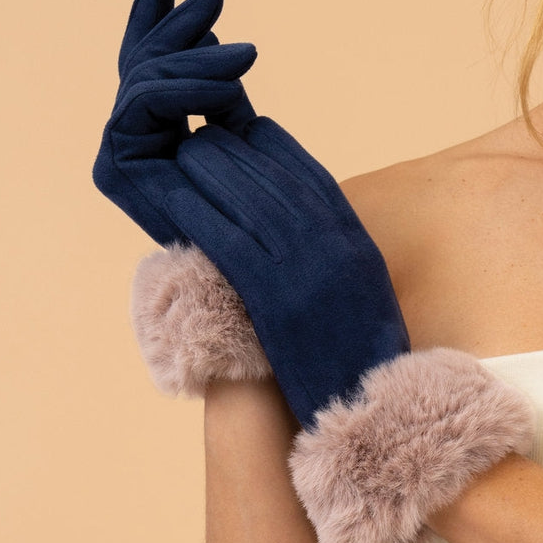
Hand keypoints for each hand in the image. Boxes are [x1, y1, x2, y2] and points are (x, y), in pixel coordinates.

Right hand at [93, 0, 256, 244]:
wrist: (270, 266)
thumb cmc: (264, 201)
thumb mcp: (237, 122)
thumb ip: (216, 80)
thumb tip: (211, 28)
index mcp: (155, 133)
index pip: (149, 67)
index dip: (155, 20)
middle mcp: (130, 143)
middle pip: (142, 65)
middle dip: (179, 24)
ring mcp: (119, 156)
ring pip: (143, 79)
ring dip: (195, 59)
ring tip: (247, 57)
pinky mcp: (115, 169)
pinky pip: (142, 105)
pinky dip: (183, 88)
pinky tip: (226, 87)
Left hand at [168, 117, 410, 426]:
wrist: (367, 408)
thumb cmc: (361, 359)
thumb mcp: (363, 293)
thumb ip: (337, 255)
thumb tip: (299, 227)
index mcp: (356, 243)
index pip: (313, 178)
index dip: (276, 150)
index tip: (249, 134)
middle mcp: (334, 246)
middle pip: (278, 180)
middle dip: (238, 152)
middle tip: (205, 135)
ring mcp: (306, 271)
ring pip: (252, 201)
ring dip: (214, 170)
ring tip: (186, 151)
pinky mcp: (275, 300)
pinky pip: (231, 242)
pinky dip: (201, 213)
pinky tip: (176, 195)